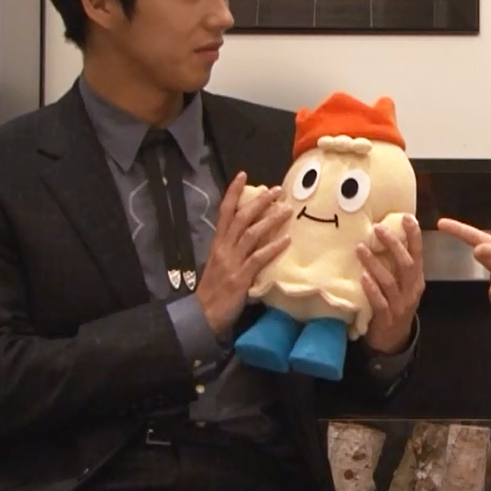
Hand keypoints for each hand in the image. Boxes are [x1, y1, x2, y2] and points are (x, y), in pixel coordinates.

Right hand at [195, 172, 292, 336]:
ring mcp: (232, 262)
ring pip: (251, 234)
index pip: (225, 212)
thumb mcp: (221, 265)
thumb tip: (253, 238)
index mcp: (218, 244)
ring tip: (287, 209)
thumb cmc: (214, 291)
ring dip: (270, 220)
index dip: (233, 193)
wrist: (203, 315)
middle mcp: (224, 249)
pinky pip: (258, 258)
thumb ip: (234, 250)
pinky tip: (287, 239)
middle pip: (241, 218)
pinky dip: (273, 247)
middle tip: (277, 190)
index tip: (244, 175)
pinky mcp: (241, 277)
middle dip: (259, 202)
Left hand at [356, 215, 424, 354]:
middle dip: (393, 244)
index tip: (406, 217)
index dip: (414, 236)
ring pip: (390, 281)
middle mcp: (411, 290)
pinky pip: (380, 302)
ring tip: (360, 249)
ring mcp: (400, 305)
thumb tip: (383, 237)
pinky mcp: (386, 318)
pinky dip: (371, 289)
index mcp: (416, 280)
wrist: (394, 340)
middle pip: (406, 264)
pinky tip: (362, 278)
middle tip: (377, 228)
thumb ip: (396, 266)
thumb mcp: (402, 286)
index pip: (418, 254)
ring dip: (374, 264)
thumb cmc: (395, 306)